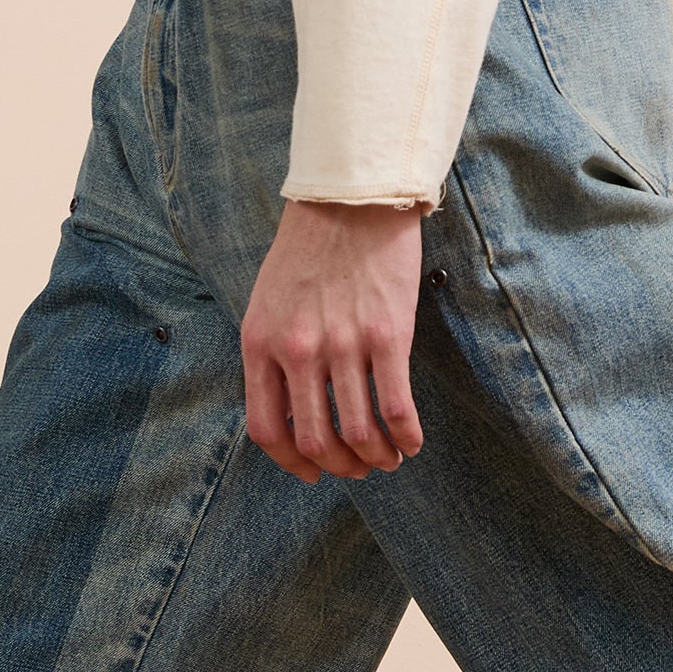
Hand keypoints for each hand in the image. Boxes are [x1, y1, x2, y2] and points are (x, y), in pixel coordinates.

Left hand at [240, 199, 426, 480]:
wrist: (352, 199)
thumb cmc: (309, 247)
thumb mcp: (267, 302)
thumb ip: (271, 353)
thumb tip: (290, 409)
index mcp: (260, 343)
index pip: (268, 429)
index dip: (291, 463)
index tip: (313, 472)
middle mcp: (297, 350)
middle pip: (315, 440)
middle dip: (341, 467)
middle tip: (359, 469)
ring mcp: (343, 344)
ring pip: (358, 432)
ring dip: (376, 458)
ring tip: (389, 458)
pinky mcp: (387, 335)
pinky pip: (396, 407)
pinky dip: (405, 436)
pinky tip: (412, 442)